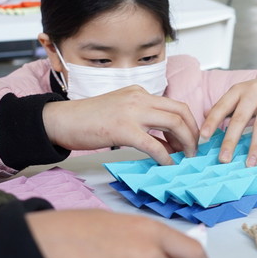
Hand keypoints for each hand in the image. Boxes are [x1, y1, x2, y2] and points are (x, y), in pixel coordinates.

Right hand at [42, 85, 198, 164]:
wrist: (61, 120)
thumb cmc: (87, 120)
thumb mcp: (120, 111)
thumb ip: (143, 121)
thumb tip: (165, 141)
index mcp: (139, 92)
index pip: (175, 104)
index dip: (189, 124)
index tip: (190, 140)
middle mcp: (139, 98)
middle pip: (181, 112)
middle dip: (193, 132)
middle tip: (194, 150)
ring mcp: (132, 112)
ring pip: (174, 124)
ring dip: (186, 143)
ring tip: (186, 158)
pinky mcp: (123, 130)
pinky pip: (155, 144)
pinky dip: (166, 157)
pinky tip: (168, 165)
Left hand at [199, 69, 256, 166]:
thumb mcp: (242, 93)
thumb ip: (226, 107)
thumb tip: (204, 119)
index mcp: (238, 90)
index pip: (222, 106)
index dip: (212, 122)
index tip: (203, 139)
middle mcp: (254, 92)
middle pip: (240, 118)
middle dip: (231, 140)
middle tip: (224, 159)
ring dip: (255, 146)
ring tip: (249, 163)